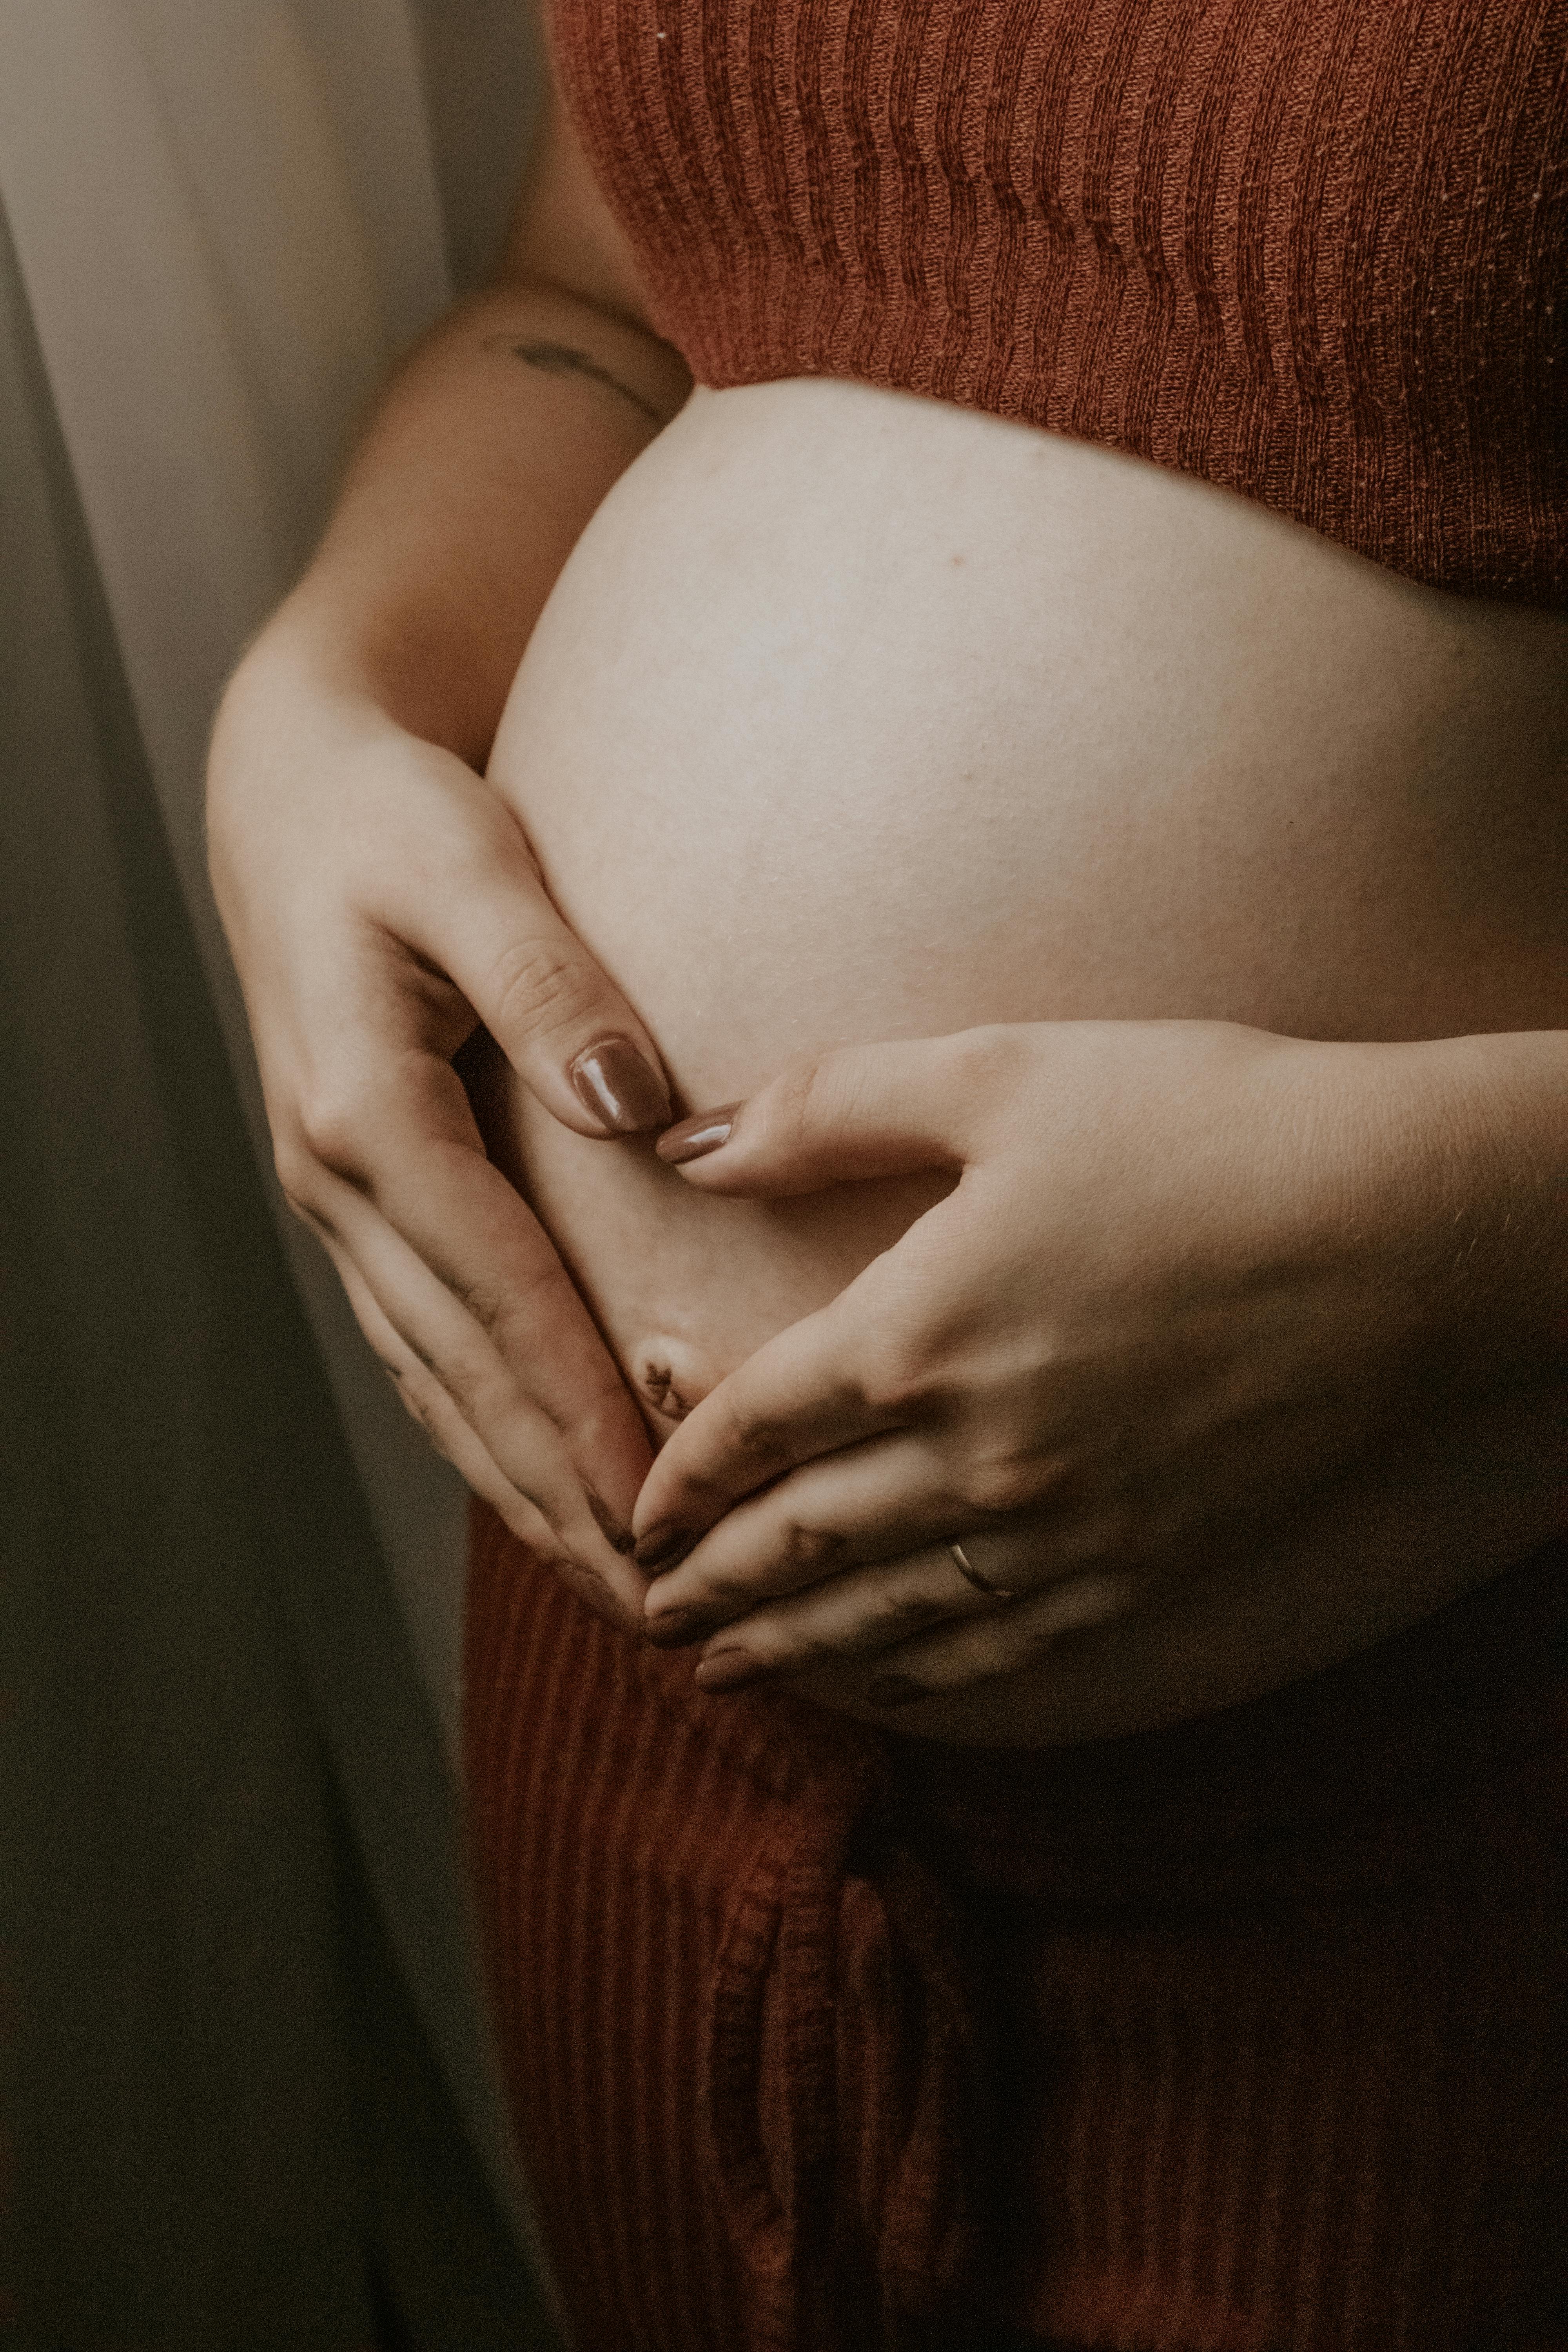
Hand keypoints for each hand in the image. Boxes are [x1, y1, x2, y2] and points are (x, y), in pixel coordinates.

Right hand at [208, 626, 668, 1622]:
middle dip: (559, 1495)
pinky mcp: (362, 1198)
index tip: (661, 1507)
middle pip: (464, 1373)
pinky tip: (540, 1481)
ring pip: (439, 1380)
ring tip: (614, 1584)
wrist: (294, 795)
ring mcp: (341, 1201)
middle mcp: (340, 1181)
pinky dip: (486, 1423)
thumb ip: (552, 985)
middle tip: (659, 1605)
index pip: (498, 1295)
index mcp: (368, 1111)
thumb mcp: (472, 865)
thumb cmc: (390, 818)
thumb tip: (638, 1108)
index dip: (581, 1410)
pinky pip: (426, 1341)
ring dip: (522, 1486)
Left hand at [632, 1021, 1493, 1696]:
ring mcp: (1064, 1526)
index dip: (678, 1474)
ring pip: (885, 1615)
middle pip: (798, 1543)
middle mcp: (973, 1454)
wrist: (1409, 1227)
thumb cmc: (1207, 1124)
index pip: (753, 1428)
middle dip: (710, 1585)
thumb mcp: (1000, 1072)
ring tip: (728, 1673)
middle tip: (645, 1619)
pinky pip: (1004, 1647)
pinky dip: (923, 1676)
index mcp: (918, 1332)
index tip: (632, 1511)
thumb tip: (689, 1146)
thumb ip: (826, 1109)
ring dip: (793, 1649)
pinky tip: (887, 1683)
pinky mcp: (1149, 1563)